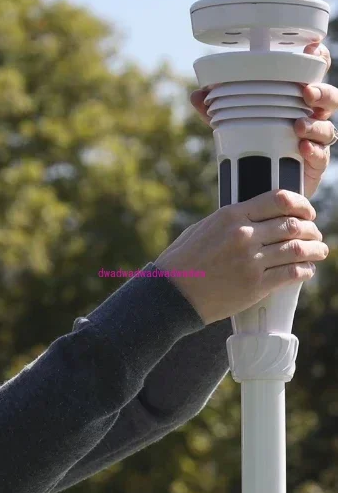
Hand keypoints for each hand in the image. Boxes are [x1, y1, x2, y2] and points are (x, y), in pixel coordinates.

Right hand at [154, 190, 328, 325]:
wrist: (173, 293)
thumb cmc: (183, 259)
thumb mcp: (203, 228)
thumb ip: (231, 220)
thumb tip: (255, 216)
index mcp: (231, 216)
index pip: (279, 200)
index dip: (301, 204)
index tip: (307, 212)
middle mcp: (244, 235)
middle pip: (293, 225)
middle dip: (311, 229)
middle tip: (315, 234)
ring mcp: (251, 260)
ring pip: (298, 249)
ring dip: (315, 249)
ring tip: (320, 251)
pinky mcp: (256, 285)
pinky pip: (292, 273)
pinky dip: (305, 270)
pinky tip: (306, 270)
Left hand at [190, 42, 335, 198]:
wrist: (261, 182)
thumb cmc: (255, 144)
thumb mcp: (233, 124)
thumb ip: (215, 111)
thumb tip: (196, 95)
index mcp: (297, 100)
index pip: (314, 74)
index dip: (318, 59)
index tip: (313, 49)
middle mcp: (311, 116)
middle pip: (329, 98)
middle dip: (322, 92)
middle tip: (306, 92)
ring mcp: (316, 140)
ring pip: (328, 127)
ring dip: (316, 124)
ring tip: (298, 126)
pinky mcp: (316, 163)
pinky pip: (321, 155)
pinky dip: (313, 151)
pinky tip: (302, 148)